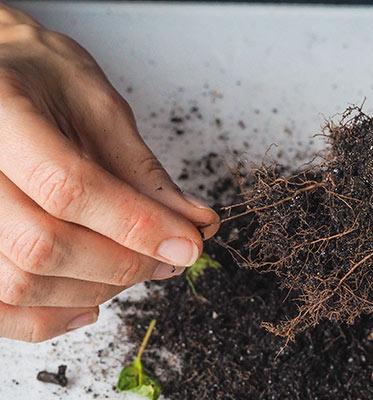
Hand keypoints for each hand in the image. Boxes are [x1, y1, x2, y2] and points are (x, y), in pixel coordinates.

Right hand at [0, 5, 219, 341]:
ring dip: (96, 290)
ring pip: (18, 283)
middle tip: (171, 257)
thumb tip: (196, 224)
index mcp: (0, 114)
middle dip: (124, 263)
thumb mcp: (100, 108)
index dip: (137, 224)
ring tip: (139, 269)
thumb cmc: (44, 80)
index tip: (189, 243)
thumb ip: (143, 171)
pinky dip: (46, 320)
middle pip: (41, 246)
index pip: (67, 187)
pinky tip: (91, 306)